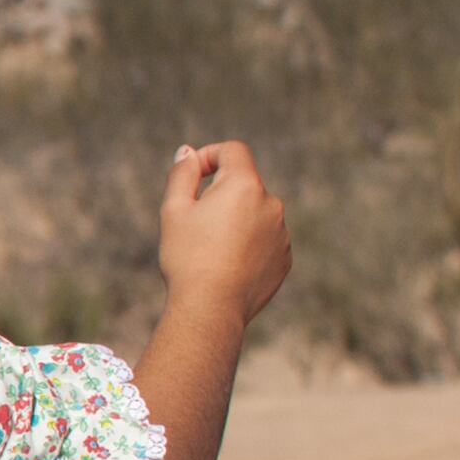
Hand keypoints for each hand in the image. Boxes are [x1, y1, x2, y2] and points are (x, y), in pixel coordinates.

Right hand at [158, 141, 289, 327]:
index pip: (233, 151)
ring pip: (255, 214)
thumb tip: (188, 152)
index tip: (192, 175)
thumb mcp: (174, 211)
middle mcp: (271, 202)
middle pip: (244, 184)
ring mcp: (281, 231)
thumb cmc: (188, 257)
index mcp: (244, 185)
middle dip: (221, 195)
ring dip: (235, 221)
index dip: (210, 156)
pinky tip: (226, 267)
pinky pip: (265, 240)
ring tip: (211, 252)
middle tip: (194, 225)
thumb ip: (182, 174)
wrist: (211, 308)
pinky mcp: (285, 256)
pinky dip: (247, 245)